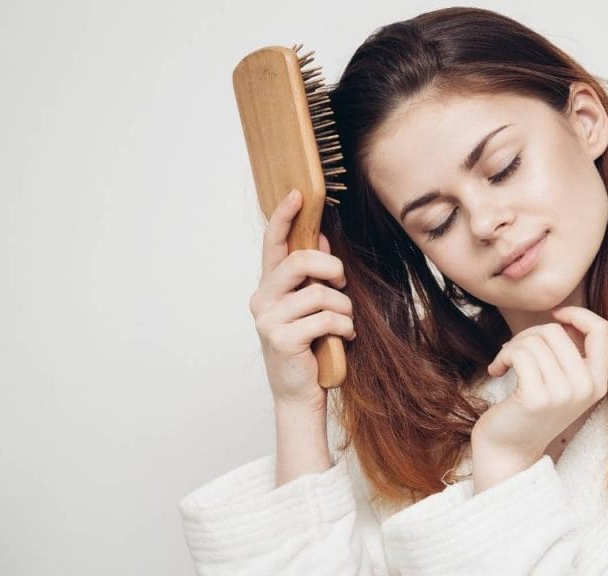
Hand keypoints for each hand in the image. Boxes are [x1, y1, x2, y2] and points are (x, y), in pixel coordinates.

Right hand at [247, 189, 356, 408]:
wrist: (299, 394)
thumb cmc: (310, 348)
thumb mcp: (312, 307)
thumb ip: (312, 276)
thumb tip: (322, 238)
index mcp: (269, 287)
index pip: (273, 244)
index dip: (283, 217)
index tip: (298, 194)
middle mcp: (263, 299)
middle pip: (298, 262)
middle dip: (330, 267)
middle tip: (342, 281)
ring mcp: (269, 319)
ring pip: (319, 293)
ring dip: (344, 308)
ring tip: (345, 323)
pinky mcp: (282, 339)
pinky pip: (326, 318)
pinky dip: (344, 327)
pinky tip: (344, 337)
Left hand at [471, 306, 607, 481]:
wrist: (508, 451)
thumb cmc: (529, 411)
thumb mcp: (560, 382)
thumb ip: (568, 353)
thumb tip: (560, 318)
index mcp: (598, 382)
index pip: (601, 330)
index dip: (577, 314)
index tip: (554, 316)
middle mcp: (586, 388)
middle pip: (557, 331)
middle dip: (529, 334)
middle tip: (514, 352)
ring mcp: (563, 394)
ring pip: (535, 340)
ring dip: (512, 347)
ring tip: (505, 363)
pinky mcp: (536, 398)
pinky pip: (519, 353)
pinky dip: (502, 357)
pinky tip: (497, 371)